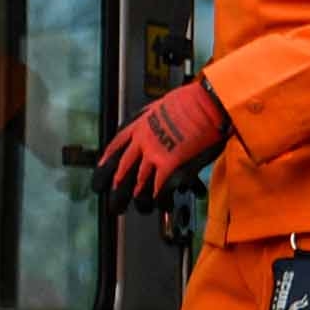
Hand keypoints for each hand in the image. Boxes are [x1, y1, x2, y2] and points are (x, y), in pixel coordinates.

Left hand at [91, 80, 231, 213]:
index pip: (114, 148)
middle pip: (121, 172)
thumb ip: (155, 118)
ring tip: (142, 209)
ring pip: (138, 185)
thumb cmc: (194, 100)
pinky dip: (162, 200)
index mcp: (139, 125)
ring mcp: (154, 155)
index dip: (105, 165)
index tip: (101, 175)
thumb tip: (157, 121)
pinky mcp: (170, 166)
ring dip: (140, 201)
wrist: (208, 101)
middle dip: (116, 191)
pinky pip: (160, 190)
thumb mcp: (164, 105)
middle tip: (113, 204)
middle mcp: (142, 141)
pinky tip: (164, 205)